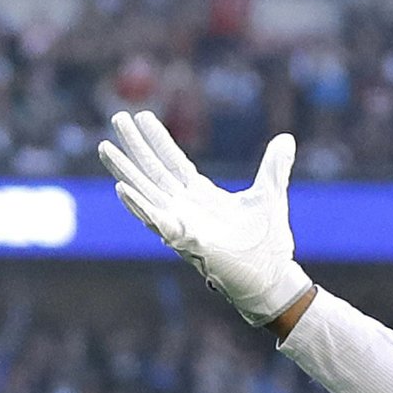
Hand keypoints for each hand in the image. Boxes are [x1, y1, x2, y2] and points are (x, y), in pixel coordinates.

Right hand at [98, 110, 309, 324]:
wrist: (273, 277)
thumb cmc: (268, 243)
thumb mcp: (271, 194)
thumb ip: (274, 166)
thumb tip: (287, 138)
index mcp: (201, 194)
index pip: (173, 160)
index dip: (158, 138)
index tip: (142, 115)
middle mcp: (186, 207)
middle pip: (153, 171)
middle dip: (135, 146)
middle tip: (117, 118)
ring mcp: (182, 224)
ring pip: (146, 192)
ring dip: (125, 171)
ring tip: (106, 148)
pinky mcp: (185, 241)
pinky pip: (157, 222)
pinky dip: (139, 206)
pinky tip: (122, 189)